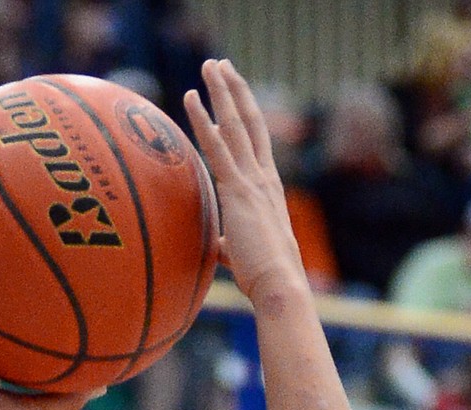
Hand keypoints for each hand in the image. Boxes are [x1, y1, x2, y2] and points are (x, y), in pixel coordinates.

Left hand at [184, 60, 303, 307]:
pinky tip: (192, 98)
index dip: (246, 115)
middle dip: (235, 90)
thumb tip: (220, 247)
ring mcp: (252, 179)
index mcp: (269, 188)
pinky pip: (216, 146)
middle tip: (221, 65)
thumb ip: (230, 244)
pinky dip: (202, 120)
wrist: (279, 284)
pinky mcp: (237, 189)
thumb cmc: (265, 277)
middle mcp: (264, 176)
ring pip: (235, 124)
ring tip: (210, 65)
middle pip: (250, 121)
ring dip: (221, 91)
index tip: (234, 94)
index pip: (257, 142)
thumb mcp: (245, 254)